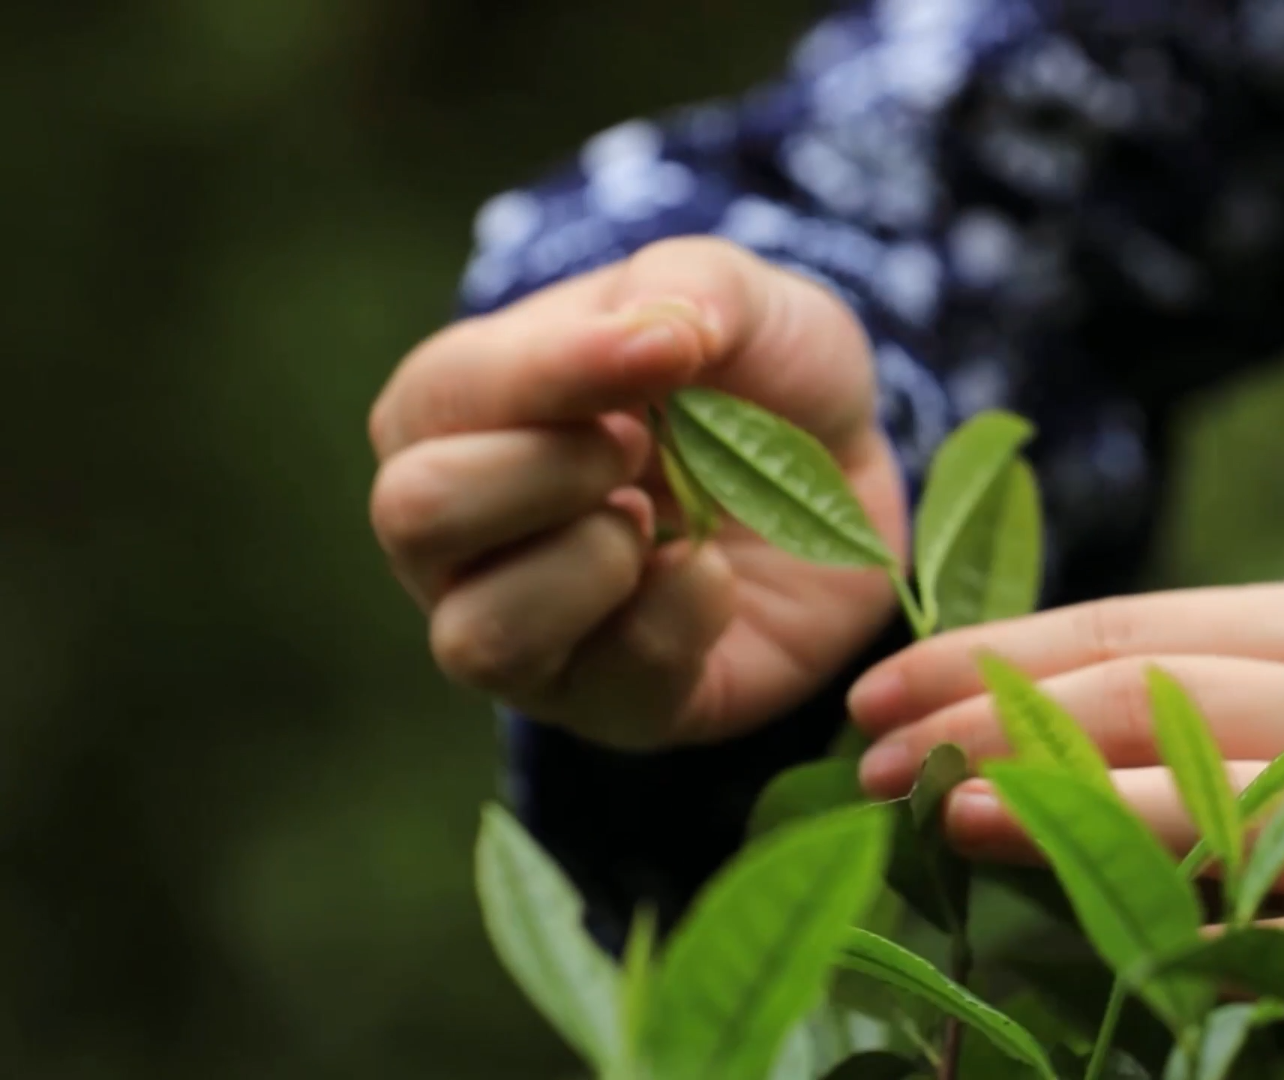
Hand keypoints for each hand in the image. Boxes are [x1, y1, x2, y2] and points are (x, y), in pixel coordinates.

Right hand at [369, 238, 905, 749]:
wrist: (849, 471)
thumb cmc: (758, 374)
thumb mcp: (740, 296)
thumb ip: (689, 285)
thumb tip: (662, 330)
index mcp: (456, 410)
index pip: (442, 398)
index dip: (554, 373)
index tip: (668, 349)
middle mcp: (458, 534)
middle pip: (416, 516)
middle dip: (546, 472)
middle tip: (645, 443)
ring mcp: (522, 632)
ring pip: (478, 637)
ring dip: (590, 564)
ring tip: (659, 521)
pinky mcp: (611, 702)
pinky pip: (609, 689)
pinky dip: (677, 622)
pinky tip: (715, 575)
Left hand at [845, 582, 1283, 899]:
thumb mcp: (1247, 752)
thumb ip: (1140, 725)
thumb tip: (945, 726)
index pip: (1125, 625)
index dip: (987, 655)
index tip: (872, 695)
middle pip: (1160, 693)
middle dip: (1002, 723)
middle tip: (879, 763)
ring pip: (1226, 791)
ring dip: (1077, 809)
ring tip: (954, 818)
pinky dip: (1206, 934)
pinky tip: (1115, 950)